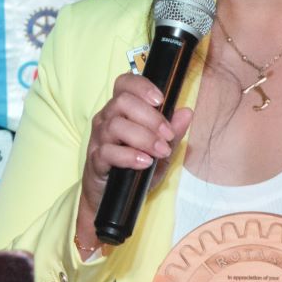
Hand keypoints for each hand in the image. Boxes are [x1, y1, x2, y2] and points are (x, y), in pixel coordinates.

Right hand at [76, 72, 193, 238]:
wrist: (111, 198)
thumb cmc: (134, 168)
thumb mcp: (160, 151)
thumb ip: (173, 133)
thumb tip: (187, 112)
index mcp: (121, 109)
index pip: (125, 83)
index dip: (142, 86)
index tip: (161, 100)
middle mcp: (107, 119)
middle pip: (123, 102)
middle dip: (150, 117)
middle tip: (167, 135)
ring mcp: (98, 138)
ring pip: (115, 125)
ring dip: (143, 137)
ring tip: (160, 151)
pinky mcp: (95, 160)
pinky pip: (107, 151)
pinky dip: (129, 155)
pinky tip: (144, 162)